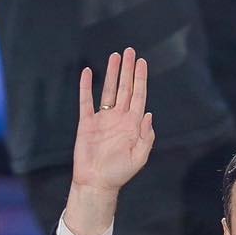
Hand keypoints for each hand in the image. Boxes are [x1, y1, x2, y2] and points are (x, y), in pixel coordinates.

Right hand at [66, 50, 154, 234]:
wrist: (97, 183)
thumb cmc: (119, 173)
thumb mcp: (139, 157)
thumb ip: (146, 137)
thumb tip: (149, 114)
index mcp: (133, 125)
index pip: (139, 96)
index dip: (140, 79)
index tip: (142, 63)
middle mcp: (119, 118)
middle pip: (125, 88)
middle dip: (128, 70)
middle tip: (130, 51)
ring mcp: (103, 119)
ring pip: (108, 90)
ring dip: (112, 73)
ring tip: (115, 56)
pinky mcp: (86, 123)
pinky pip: (86, 101)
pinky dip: (86, 87)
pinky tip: (88, 72)